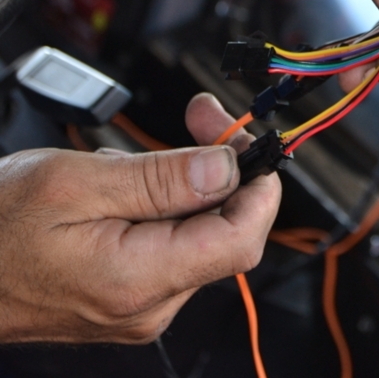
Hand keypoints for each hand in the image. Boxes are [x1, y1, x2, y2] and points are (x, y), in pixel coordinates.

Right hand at [0, 94, 279, 343]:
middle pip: (225, 232)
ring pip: (199, 234)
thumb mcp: (73, 183)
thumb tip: (226, 168)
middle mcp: (149, 305)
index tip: (251, 145)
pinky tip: (131, 185)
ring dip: (190, 183)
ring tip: (144, 154)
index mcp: (138, 280)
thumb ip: (158, 178)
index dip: (260, 189)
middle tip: (204, 117)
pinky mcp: (130, 296)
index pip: (241, 240)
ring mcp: (141, 306)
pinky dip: (166, 205)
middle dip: (224, 168)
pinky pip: (171, 245)